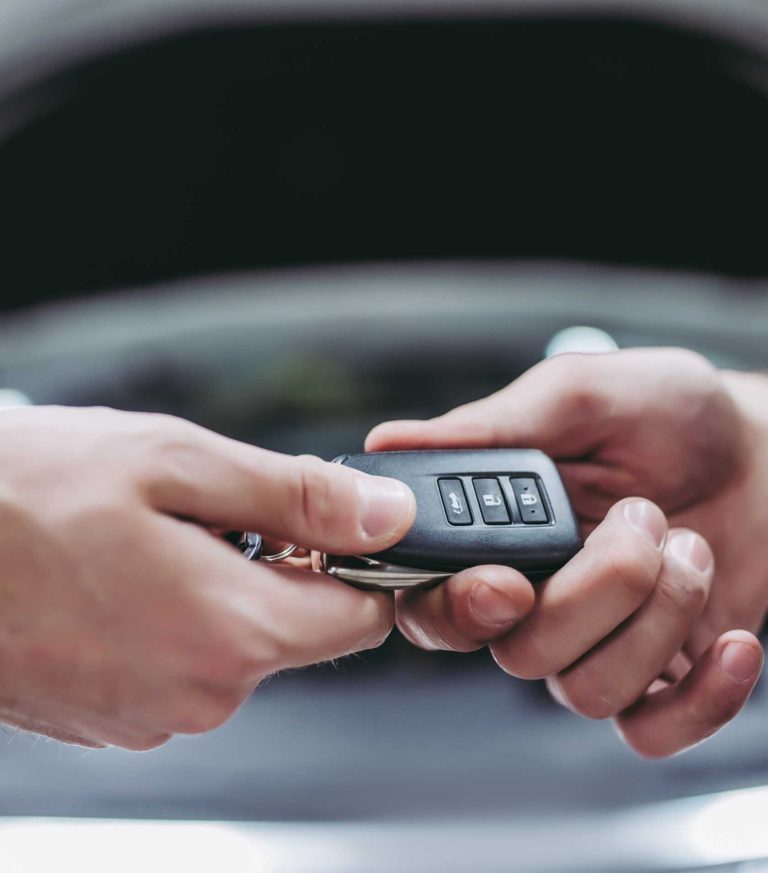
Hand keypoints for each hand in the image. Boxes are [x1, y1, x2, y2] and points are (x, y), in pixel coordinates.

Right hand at [0, 406, 414, 749]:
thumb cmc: (25, 496)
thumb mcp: (178, 463)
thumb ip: (297, 498)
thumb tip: (385, 516)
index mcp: (231, 629)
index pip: (362, 619)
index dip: (357, 564)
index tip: (324, 526)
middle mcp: (201, 693)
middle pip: (299, 631)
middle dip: (278, 569)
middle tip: (208, 515)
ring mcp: (155, 715)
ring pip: (239, 647)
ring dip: (220, 591)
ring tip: (150, 542)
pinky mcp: (117, 718)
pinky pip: (185, 667)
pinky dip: (174, 621)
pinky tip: (122, 579)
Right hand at [367, 348, 767, 756]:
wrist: (762, 451)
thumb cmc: (665, 414)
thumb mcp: (580, 397)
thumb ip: (492, 425)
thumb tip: (389, 442)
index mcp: (497, 536)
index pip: (434, 602)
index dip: (458, 608)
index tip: (511, 582)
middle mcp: (535, 598)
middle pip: (519, 652)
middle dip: (595, 592)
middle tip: (642, 518)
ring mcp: (595, 642)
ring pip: (586, 689)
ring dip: (657, 618)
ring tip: (691, 545)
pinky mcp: (658, 676)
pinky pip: (652, 730)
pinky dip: (701, 698)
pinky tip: (731, 640)